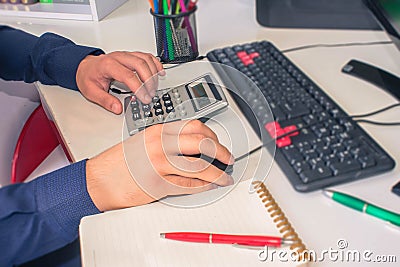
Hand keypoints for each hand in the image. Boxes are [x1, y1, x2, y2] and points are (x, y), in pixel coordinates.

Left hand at [76, 51, 163, 114]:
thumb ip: (105, 101)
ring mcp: (126, 55)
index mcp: (108, 65)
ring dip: (153, 73)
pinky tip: (159, 72)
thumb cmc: (88, 76)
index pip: (128, 75)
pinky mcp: (131, 56)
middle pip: (140, 64)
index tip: (145, 98)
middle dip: (149, 81)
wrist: (85, 66)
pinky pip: (146, 56)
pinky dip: (155, 63)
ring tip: (155, 87)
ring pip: (145, 59)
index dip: (139, 88)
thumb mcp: (91, 91)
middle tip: (151, 94)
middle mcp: (118, 57)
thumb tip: (117, 108)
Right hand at [86, 120, 233, 211]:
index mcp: (158, 132)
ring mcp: (161, 165)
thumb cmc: (119, 162)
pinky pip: (190, 185)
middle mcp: (161, 145)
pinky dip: (204, 186)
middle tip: (227, 158)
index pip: (195, 127)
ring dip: (217, 173)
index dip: (212, 135)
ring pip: (200, 166)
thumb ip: (168, 141)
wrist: (98, 180)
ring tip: (223, 176)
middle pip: (202, 143)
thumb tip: (192, 146)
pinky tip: (209, 186)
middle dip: (221, 151)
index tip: (218, 142)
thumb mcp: (144, 141)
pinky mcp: (159, 185)